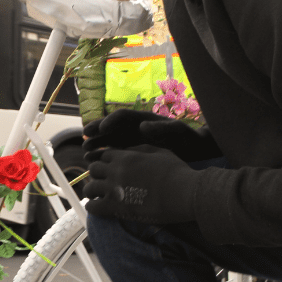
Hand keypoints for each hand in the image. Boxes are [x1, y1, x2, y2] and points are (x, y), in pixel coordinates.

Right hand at [83, 109, 220, 162]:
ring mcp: (133, 141)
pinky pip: (115, 153)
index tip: (100, 129)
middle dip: (98, 133)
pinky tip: (95, 164)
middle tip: (85, 140)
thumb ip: (162, 129)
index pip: (123, 117)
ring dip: (98, 146)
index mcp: (144, 120)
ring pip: (110, 141)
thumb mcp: (178, 133)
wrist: (196, 152)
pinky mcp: (133, 153)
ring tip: (86, 154)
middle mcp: (135, 129)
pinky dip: (105, 157)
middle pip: (112, 128)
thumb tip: (143, 126)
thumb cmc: (189, 140)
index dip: (109, 121)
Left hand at [84, 146, 197, 223]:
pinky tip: (97, 208)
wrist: (184, 193)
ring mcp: (114, 188)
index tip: (109, 169)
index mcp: (126, 156)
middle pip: (94, 169)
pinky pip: (93, 207)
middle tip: (102, 182)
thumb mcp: (159, 152)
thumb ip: (140, 149)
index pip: (105, 155)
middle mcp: (116, 170)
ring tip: (96, 197)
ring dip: (92, 191)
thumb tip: (127, 151)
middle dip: (97, 175)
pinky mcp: (116, 207)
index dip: (106, 162)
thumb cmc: (177, 172)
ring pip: (90, 188)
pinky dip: (92, 207)